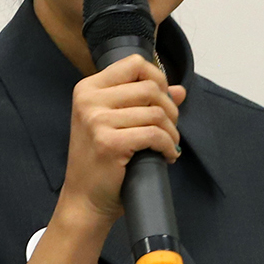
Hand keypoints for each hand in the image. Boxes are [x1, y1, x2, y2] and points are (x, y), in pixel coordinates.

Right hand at [63, 54, 185, 224]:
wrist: (84, 199)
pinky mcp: (109, 142)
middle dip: (170, 109)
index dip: (157, 78)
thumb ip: (144, 102)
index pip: (133, 64)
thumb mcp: (115, 124)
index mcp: (87, 89)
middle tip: (170, 128)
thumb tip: (179, 90)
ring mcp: (96, 121)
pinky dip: (168, 146)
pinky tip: (168, 155)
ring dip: (171, 131)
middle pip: (149, 87)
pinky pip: (154, 134)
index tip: (163, 100)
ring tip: (169, 145)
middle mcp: (89, 100)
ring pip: (156, 113)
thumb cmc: (100, 162)